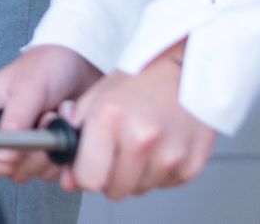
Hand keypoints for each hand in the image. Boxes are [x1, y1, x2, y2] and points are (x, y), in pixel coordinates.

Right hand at [0, 43, 100, 183]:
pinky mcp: (42, 151)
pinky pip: (50, 171)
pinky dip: (62, 154)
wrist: (78, 65)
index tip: (20, 145)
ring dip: (49, 149)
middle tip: (44, 121)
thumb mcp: (28, 89)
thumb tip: (3, 155)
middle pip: (5, 168)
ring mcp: (21, 144)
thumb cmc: (46, 67)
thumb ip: (14, 122)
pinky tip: (64, 128)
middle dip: (31, 151)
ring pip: (29, 171)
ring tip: (54, 117)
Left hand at [62, 46, 215, 199]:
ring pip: (138, 191)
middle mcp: (141, 139)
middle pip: (114, 190)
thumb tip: (68, 179)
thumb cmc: (140, 80)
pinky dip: (157, 173)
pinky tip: (158, 148)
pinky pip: (163, 186)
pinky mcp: (191, 166)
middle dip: (108, 176)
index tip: (87, 166)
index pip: (88, 178)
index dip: (83, 174)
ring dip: (134, 176)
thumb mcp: (95, 97)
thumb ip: (76, 136)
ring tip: (138, 145)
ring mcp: (170, 155)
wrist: (186, 69)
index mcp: (110, 118)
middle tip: (114, 153)